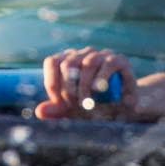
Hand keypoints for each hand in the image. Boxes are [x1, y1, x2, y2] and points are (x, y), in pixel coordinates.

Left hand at [35, 47, 164, 121]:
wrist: (125, 108)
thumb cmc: (95, 107)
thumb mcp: (74, 111)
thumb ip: (57, 110)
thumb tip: (39, 111)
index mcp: (68, 61)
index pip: (53, 62)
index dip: (53, 83)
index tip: (59, 102)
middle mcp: (83, 54)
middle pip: (68, 63)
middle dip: (69, 88)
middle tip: (75, 105)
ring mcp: (102, 55)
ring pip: (87, 64)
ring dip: (85, 86)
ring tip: (87, 104)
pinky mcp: (119, 60)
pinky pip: (108, 64)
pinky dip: (102, 78)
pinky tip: (99, 91)